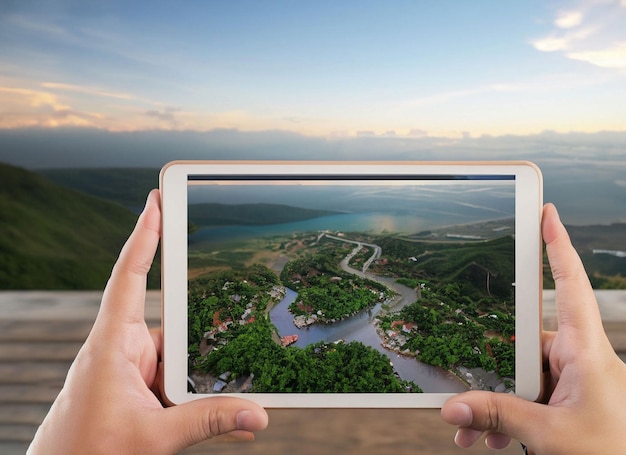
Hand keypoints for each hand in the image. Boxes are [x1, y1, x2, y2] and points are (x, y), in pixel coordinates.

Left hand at [28, 190, 267, 453]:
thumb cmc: (86, 453)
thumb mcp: (154, 438)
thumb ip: (208, 422)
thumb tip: (258, 414)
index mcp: (112, 345)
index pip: (130, 276)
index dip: (144, 236)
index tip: (156, 202)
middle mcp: (121, 349)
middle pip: (171, 320)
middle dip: (200, 325)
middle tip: (231, 314)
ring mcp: (129, 369)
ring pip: (176, 354)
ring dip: (199, 372)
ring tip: (231, 391)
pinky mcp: (136, 387)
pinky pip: (173, 378)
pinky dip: (196, 391)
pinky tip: (220, 410)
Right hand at [441, 203, 625, 453]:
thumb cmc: (615, 453)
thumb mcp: (552, 435)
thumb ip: (499, 417)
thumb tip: (454, 406)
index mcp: (587, 352)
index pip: (571, 285)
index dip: (558, 247)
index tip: (547, 214)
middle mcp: (580, 360)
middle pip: (524, 342)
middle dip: (491, 370)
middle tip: (464, 393)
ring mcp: (574, 382)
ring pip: (522, 376)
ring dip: (494, 404)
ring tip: (473, 431)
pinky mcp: (568, 402)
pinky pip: (529, 398)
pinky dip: (506, 419)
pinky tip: (488, 439)